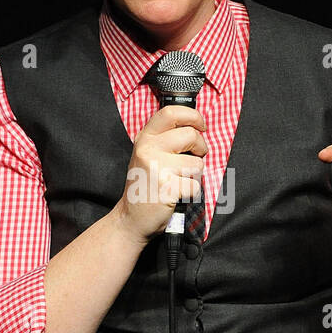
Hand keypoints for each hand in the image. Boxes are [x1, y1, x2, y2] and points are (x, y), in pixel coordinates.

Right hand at [115, 105, 207, 244]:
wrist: (131, 219)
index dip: (193, 116)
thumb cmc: (145, 187)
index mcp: (145, 138)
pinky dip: (191, 193)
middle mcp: (149, 149)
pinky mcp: (168, 187)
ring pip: (197, 163)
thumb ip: (164, 139)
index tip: (200, 126)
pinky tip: (176, 195)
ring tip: (178, 182)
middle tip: (191, 161)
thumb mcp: (147, 156)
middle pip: (191, 135)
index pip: (171, 113)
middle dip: (200, 148)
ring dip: (194, 175)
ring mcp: (157, 168)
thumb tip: (195, 127)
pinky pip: (196, 185)